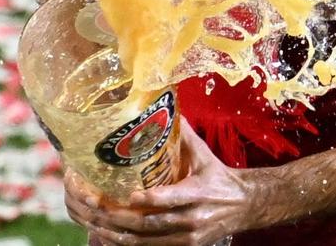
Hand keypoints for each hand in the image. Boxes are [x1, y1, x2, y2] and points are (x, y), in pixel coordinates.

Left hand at [67, 119, 257, 244]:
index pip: (172, 199)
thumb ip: (182, 134)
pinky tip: (106, 234)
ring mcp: (186, 238)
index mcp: (198, 193)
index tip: (129, 194)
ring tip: (92, 220)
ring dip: (114, 232)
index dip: (150, 199)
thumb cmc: (217, 177)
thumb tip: (162, 104)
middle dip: (117, 216)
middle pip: (149, 223)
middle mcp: (191, 219)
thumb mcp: (204, 155)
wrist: (243, 207)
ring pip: (144, 241)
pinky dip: (124, 244)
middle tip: (94, 205)